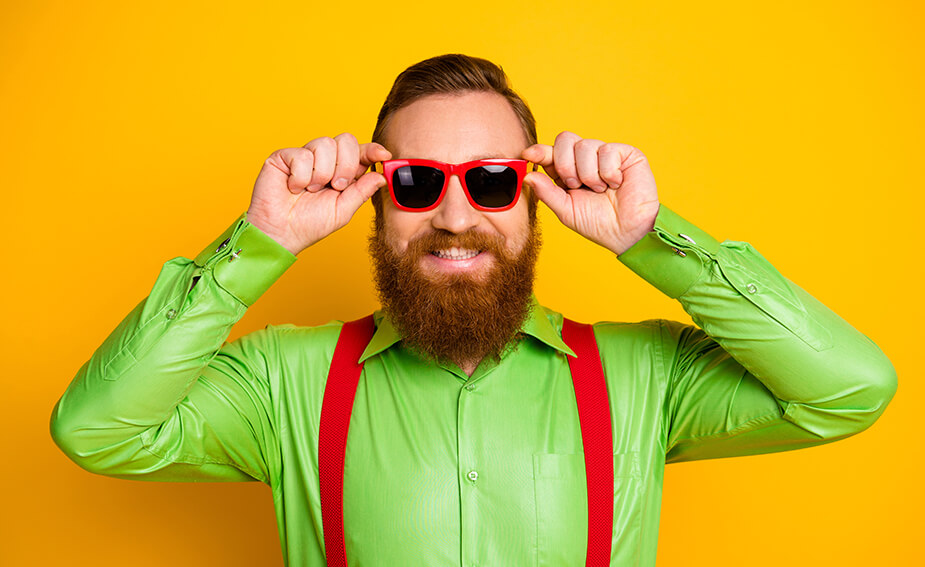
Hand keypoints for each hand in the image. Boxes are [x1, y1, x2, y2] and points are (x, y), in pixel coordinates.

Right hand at [245, 133, 391, 254]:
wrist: (281, 233)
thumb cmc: (309, 224)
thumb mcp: (343, 211)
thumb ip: (362, 191)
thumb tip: (381, 176)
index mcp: (342, 172)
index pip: (360, 152)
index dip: (372, 150)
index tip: (383, 155)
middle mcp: (324, 161)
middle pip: (346, 140)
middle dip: (345, 165)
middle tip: (336, 186)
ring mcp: (304, 156)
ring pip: (325, 144)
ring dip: (321, 173)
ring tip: (311, 190)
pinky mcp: (284, 156)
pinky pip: (301, 155)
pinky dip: (300, 177)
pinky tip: (293, 188)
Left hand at [522, 132, 659, 254]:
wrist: (626, 232)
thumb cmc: (597, 223)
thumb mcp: (565, 210)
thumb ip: (546, 192)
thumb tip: (527, 175)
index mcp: (568, 171)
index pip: (551, 152)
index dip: (540, 151)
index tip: (528, 154)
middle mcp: (585, 160)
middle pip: (565, 140)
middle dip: (565, 165)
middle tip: (575, 185)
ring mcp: (605, 154)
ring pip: (584, 146)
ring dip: (588, 174)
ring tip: (599, 190)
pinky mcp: (625, 153)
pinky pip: (607, 151)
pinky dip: (608, 172)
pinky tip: (615, 184)